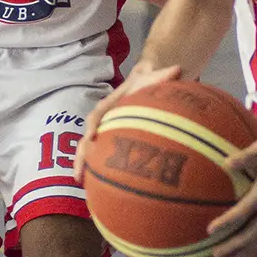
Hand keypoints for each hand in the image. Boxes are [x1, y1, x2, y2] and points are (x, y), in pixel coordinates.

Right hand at [73, 63, 181, 178]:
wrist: (147, 83)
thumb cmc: (148, 81)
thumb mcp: (155, 77)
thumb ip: (164, 75)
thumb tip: (177, 69)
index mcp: (108, 106)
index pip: (96, 116)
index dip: (92, 127)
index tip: (91, 138)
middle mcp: (102, 120)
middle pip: (87, 139)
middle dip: (82, 156)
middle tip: (78, 175)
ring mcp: (105, 132)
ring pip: (90, 150)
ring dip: (85, 166)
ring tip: (82, 185)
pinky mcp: (111, 142)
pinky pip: (102, 156)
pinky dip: (98, 169)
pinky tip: (99, 187)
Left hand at [198, 120, 256, 256]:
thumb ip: (247, 156)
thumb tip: (226, 163)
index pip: (245, 211)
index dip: (228, 222)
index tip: (210, 230)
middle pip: (254, 233)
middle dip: (234, 246)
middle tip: (214, 255)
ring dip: (245, 249)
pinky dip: (255, 243)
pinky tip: (245, 247)